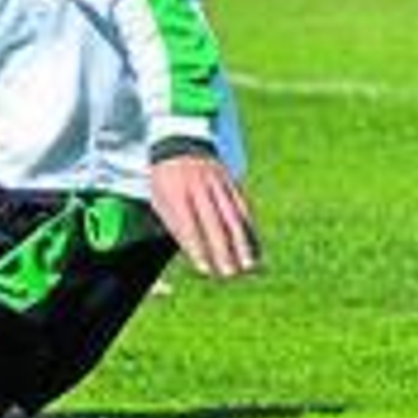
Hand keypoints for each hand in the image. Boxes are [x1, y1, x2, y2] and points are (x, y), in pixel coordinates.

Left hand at [149, 155, 258, 278]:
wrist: (181, 144)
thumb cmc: (167, 181)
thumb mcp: (162, 201)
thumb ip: (176, 226)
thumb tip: (195, 255)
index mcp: (176, 191)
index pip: (189, 224)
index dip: (198, 248)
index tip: (205, 269)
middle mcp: (200, 186)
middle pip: (215, 222)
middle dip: (224, 249)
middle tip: (231, 273)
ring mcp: (219, 182)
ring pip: (234, 215)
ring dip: (243, 242)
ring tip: (249, 265)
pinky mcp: (232, 181)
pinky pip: (244, 207)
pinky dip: (250, 228)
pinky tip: (255, 245)